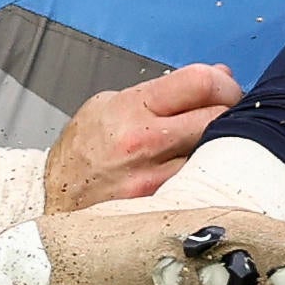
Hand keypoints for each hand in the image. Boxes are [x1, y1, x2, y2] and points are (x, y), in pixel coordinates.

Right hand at [47, 64, 241, 211]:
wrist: (52, 200)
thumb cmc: (82, 150)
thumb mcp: (109, 104)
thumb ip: (163, 93)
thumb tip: (216, 76)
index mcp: (133, 108)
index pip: (200, 83)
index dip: (223, 82)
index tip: (226, 89)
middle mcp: (146, 143)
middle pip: (218, 118)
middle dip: (231, 113)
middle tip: (229, 117)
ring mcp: (157, 180)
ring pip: (217, 155)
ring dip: (224, 147)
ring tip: (214, 145)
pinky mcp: (163, 207)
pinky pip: (202, 184)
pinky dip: (209, 175)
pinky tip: (203, 172)